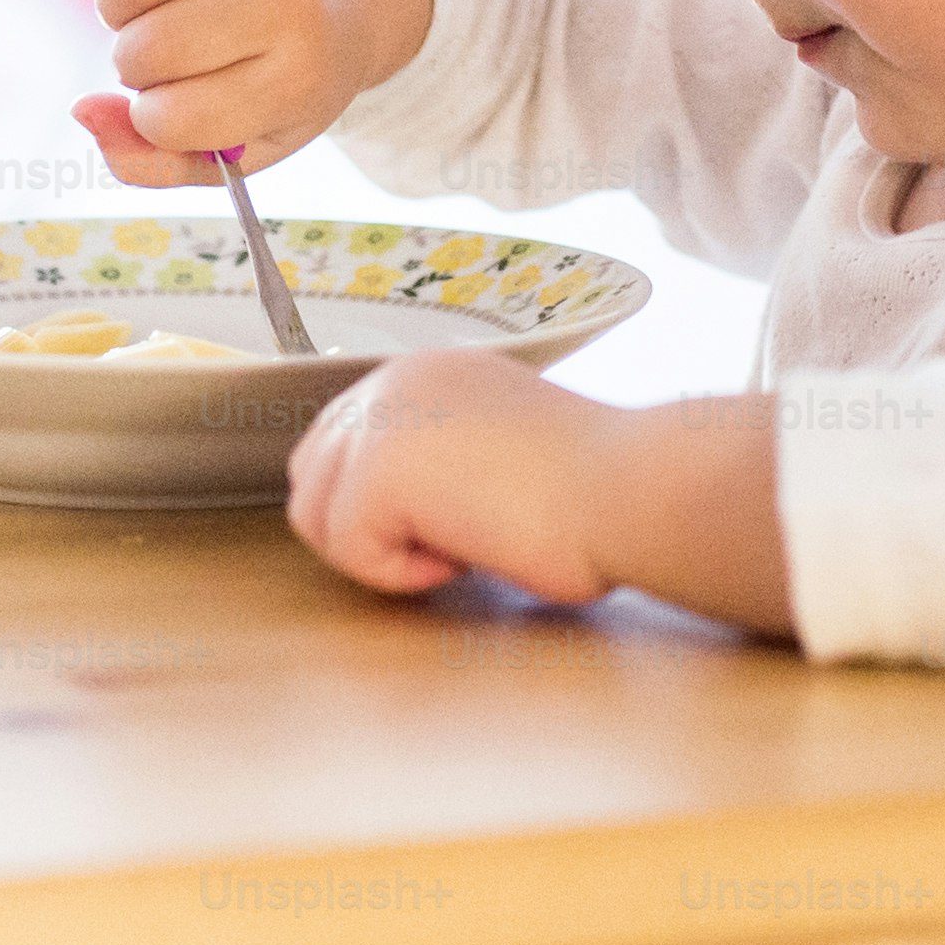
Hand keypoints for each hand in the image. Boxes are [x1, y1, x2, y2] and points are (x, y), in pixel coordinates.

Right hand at [72, 0, 427, 186]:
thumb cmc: (278, 79)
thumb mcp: (240, 146)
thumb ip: (155, 161)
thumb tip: (81, 109)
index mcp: (297, 78)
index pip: (172, 117)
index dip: (152, 118)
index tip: (174, 104)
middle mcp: (288, 1)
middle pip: (148, 46)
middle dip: (132, 60)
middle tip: (162, 52)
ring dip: (115, 1)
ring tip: (146, 6)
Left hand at [286, 355, 797, 635]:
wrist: (630, 490)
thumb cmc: (600, 491)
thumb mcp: (504, 455)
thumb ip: (446, 461)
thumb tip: (408, 508)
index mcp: (432, 372)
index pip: (346, 438)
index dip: (378, 504)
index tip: (448, 528)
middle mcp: (397, 380)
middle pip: (314, 473)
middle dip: (362, 528)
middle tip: (443, 549)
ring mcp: (380, 418)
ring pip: (316, 513)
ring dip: (380, 549)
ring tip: (457, 547)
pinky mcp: (376, 468)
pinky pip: (349, 548)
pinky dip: (400, 572)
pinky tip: (464, 554)